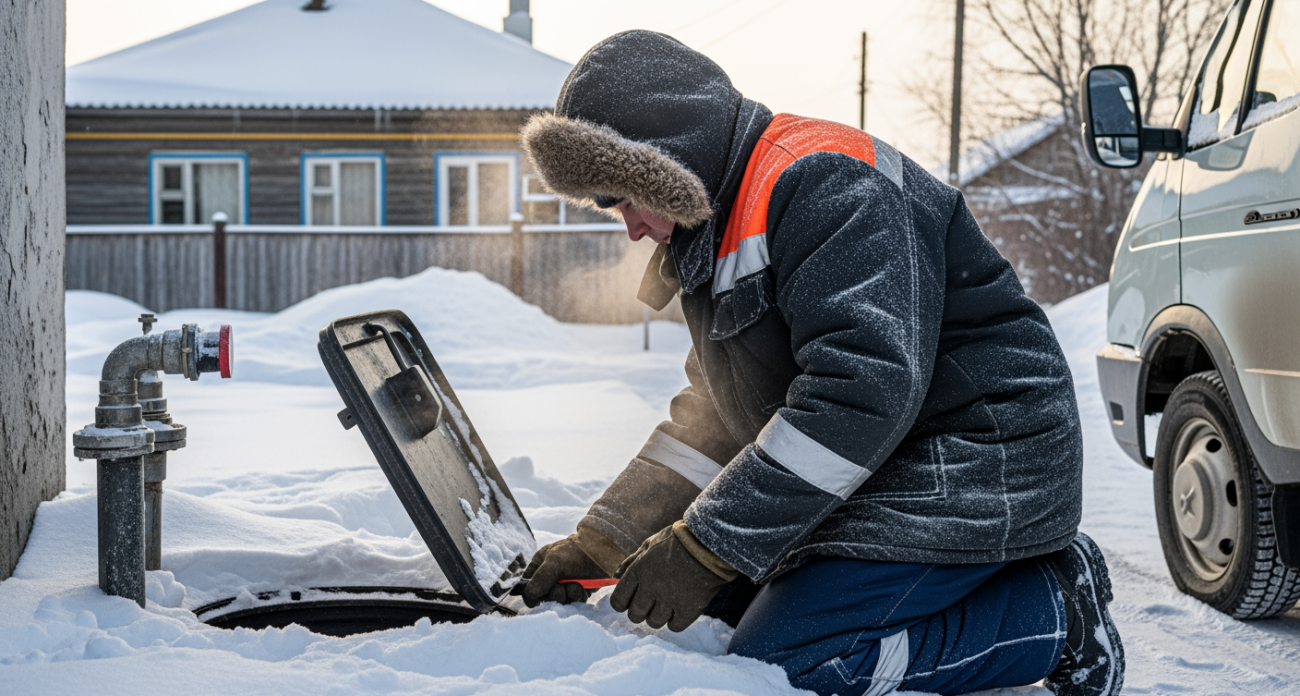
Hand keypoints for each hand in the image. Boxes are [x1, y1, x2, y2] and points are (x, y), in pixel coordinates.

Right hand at [517, 535, 609, 607]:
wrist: (606, 551)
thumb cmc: (577, 552)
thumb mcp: (554, 562)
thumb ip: (539, 579)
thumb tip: (529, 596)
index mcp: (541, 563)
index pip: (527, 585)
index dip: (532, 594)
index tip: (539, 596)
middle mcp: (552, 574)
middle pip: (544, 596)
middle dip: (554, 595)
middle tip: (561, 589)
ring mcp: (566, 582)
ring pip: (559, 600)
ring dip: (567, 596)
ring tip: (575, 586)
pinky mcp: (580, 589)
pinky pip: (573, 602)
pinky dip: (577, 597)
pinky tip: (582, 589)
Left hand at [610, 522, 734, 631]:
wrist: (709, 542)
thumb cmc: (678, 540)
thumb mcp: (650, 544)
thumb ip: (630, 561)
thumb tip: (614, 575)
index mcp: (638, 572)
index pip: (618, 601)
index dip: (623, 603)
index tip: (630, 600)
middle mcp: (650, 589)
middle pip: (635, 615)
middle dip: (640, 611)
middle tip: (651, 602)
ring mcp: (669, 600)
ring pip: (654, 622)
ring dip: (658, 616)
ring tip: (667, 604)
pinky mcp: (688, 609)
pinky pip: (675, 626)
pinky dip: (676, 621)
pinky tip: (679, 609)